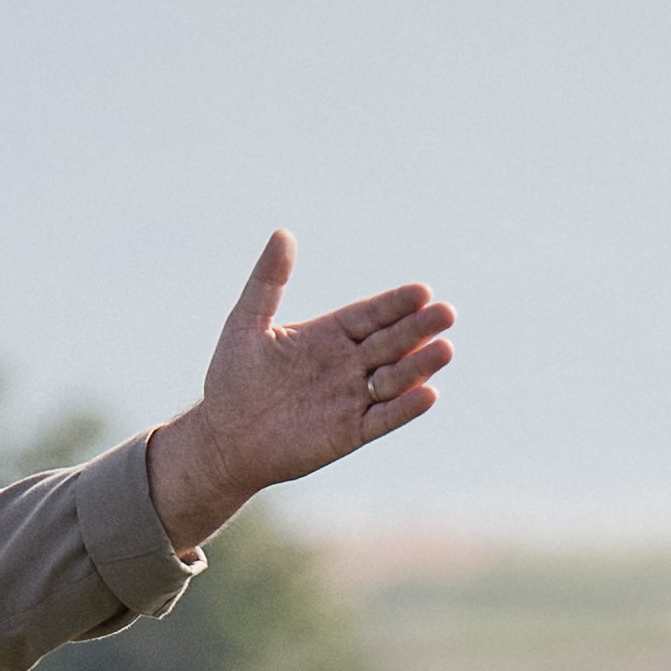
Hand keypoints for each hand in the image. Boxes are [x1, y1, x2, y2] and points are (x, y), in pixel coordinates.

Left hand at [139, 235, 455, 554]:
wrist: (224, 437)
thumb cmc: (233, 378)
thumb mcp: (247, 322)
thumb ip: (268, 281)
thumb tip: (283, 233)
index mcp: (329, 335)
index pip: (370, 315)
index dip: (395, 304)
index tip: (421, 291)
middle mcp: (348, 365)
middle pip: (392, 343)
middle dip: (418, 329)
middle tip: (446, 313)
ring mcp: (352, 399)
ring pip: (395, 379)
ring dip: (420, 365)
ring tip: (446, 349)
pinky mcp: (350, 433)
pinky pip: (383, 419)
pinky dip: (405, 409)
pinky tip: (428, 394)